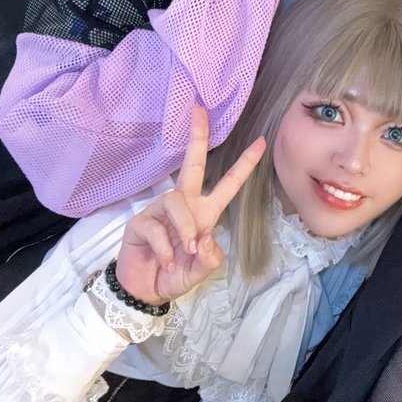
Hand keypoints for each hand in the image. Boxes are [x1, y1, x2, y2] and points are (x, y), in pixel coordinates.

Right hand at [115, 105, 265, 304]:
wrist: (145, 291)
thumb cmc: (176, 275)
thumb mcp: (201, 270)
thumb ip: (210, 258)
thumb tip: (205, 241)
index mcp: (205, 212)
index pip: (228, 184)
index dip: (245, 164)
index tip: (261, 142)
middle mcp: (184, 205)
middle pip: (192, 165)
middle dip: (197, 137)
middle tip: (200, 111)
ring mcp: (160, 211)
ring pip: (177, 202)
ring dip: (185, 228)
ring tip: (186, 250)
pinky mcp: (140, 222)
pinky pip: (157, 227)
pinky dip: (165, 249)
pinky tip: (166, 261)